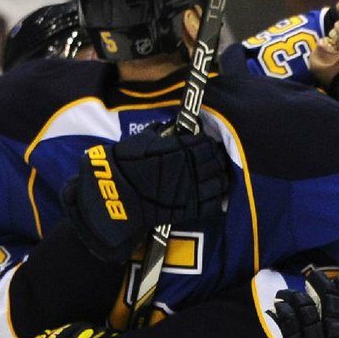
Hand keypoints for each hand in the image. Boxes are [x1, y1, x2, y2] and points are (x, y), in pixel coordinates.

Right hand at [61, 125, 228, 262]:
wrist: (116, 195)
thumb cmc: (125, 164)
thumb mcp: (141, 140)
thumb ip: (160, 134)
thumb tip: (169, 127)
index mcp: (180, 149)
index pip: (206, 144)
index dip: (210, 144)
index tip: (210, 144)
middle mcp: (189, 168)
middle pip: (216, 162)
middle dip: (219, 160)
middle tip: (218, 159)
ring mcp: (190, 190)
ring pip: (218, 183)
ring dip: (222, 179)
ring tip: (220, 177)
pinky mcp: (187, 210)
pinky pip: (211, 205)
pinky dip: (216, 200)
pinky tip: (215, 196)